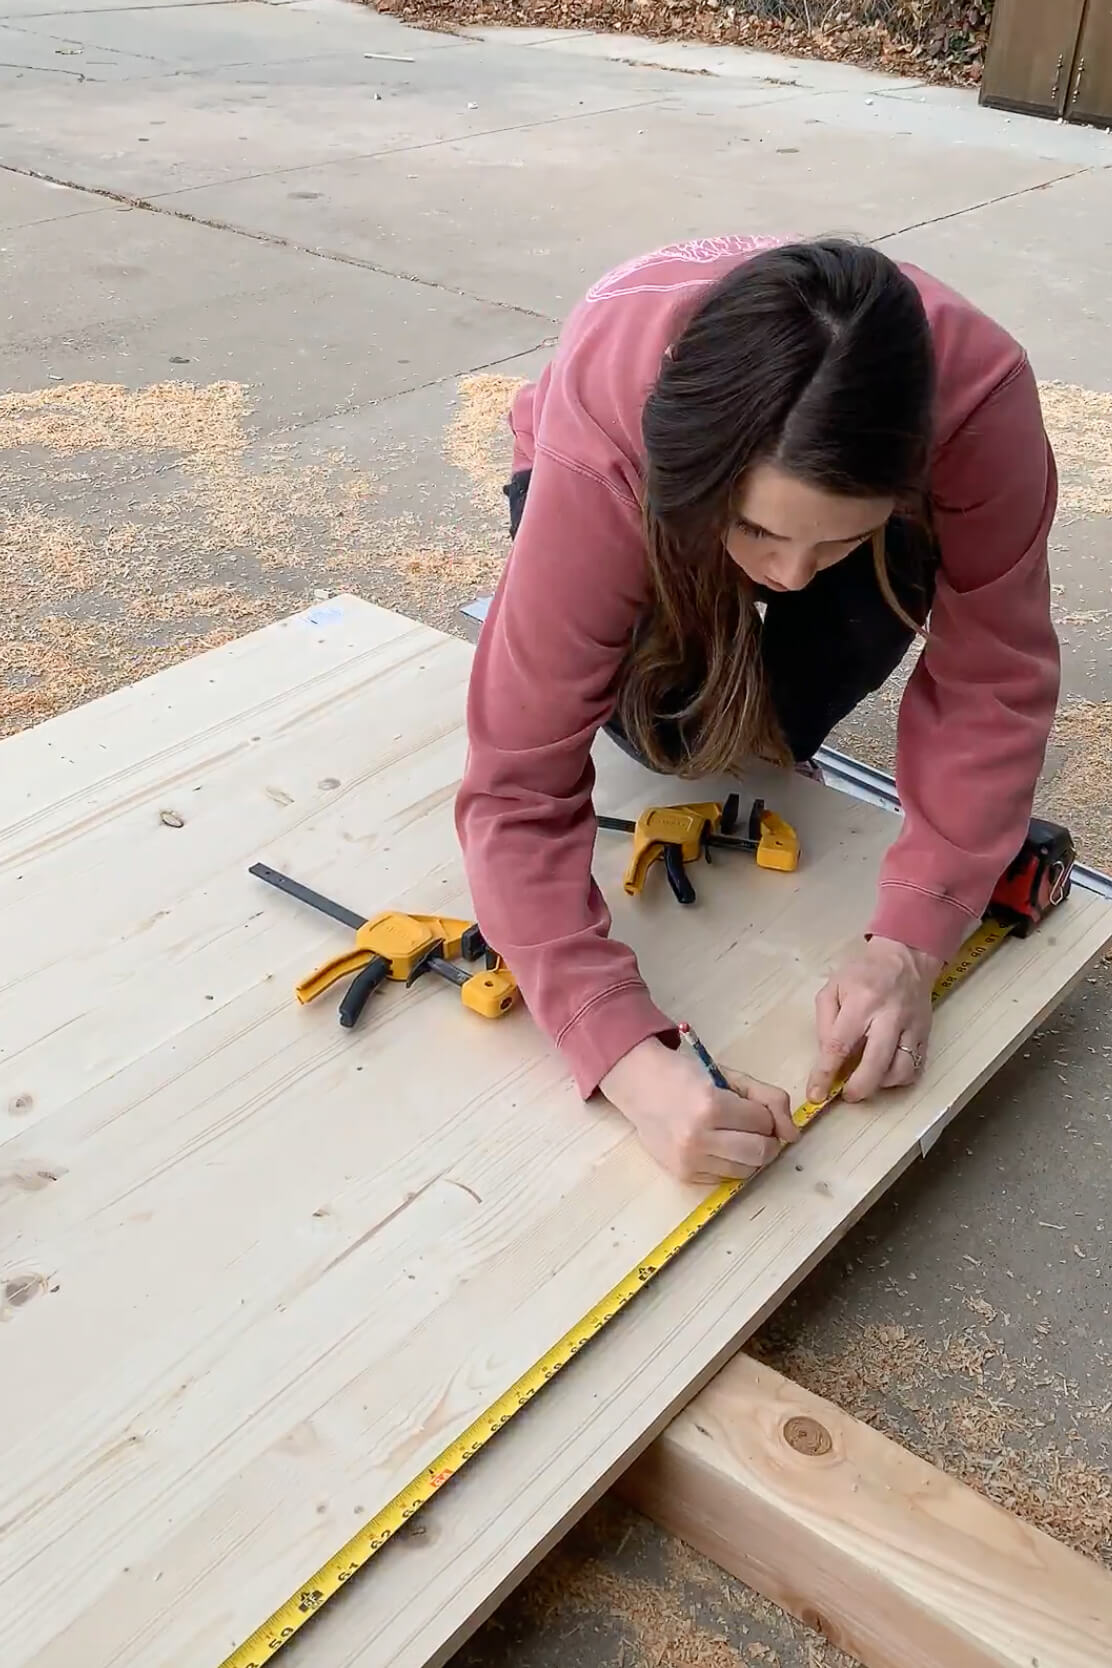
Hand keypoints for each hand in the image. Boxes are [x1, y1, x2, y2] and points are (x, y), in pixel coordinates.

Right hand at [601, 1037, 797, 1183]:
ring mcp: (689, 1160)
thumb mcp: (730, 1076)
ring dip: (750, 1154)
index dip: (765, 1114)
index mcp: (710, 1106)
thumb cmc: (687, 1076)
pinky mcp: (683, 1175)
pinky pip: (725, 1178)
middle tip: (755, 1128)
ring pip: (746, 1170)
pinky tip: (715, 1145)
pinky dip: (729, 1164)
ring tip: (734, 1136)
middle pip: (761, 1152)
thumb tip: (794, 1134)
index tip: (752, 1107)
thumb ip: (769, 1098)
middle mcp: (698, 1138)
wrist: (639, 1085)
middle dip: (767, 1140)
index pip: (763, 1122)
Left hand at [807, 936, 941, 1105]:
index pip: (840, 1045)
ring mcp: (912, 1027)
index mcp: (862, 1003)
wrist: (906, 958)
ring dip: (880, 1085)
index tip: (816, 1093)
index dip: (826, 1074)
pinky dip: (899, 1078)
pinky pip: (916, 1068)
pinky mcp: (926, 1035)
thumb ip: (825, 1022)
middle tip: (846, 1095)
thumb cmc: (863, 973)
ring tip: (867, 1079)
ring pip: (901, 1071)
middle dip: (858, 1088)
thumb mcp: (832, 987)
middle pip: (876, 1064)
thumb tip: (827, 1057)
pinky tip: (885, 1073)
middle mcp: (889, 1017)